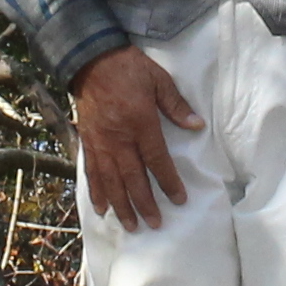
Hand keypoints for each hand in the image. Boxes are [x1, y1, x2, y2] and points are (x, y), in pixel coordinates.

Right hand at [71, 46, 203, 229]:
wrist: (91, 59)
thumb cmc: (129, 68)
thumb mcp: (158, 80)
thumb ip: (176, 105)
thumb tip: (197, 125)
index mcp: (140, 123)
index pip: (157, 160)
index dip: (168, 182)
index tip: (179, 199)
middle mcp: (119, 139)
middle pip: (133, 178)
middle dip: (145, 204)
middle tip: (155, 224)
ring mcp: (100, 143)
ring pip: (111, 181)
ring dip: (121, 206)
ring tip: (130, 225)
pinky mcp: (88, 141)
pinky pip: (92, 172)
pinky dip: (97, 192)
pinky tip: (102, 208)